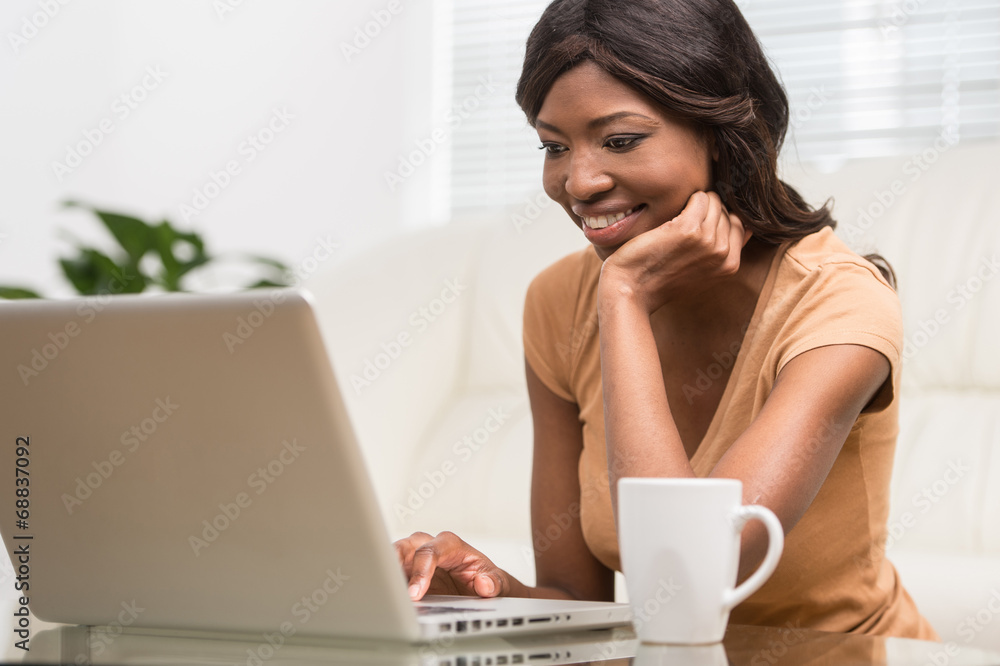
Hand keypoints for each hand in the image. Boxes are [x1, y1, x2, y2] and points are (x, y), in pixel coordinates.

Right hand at [394, 531, 510, 600]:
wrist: (480, 589)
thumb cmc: (486, 579)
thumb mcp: (497, 582)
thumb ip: (494, 582)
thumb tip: (484, 584)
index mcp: (451, 545)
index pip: (430, 551)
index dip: (421, 570)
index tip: (416, 592)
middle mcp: (430, 547)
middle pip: (406, 546)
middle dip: (394, 563)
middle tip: (389, 586)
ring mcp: (416, 559)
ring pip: (394, 557)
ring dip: (386, 573)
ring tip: (380, 591)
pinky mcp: (408, 573)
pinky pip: (392, 575)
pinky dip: (387, 585)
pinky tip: (383, 596)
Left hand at [599, 191, 750, 313]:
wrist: (632, 289)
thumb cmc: (661, 280)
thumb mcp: (702, 272)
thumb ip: (725, 251)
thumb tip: (748, 227)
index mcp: (730, 265)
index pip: (739, 224)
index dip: (718, 219)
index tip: (698, 223)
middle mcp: (723, 253)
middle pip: (726, 211)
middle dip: (706, 210)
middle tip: (684, 220)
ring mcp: (707, 240)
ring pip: (714, 201)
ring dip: (696, 202)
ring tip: (678, 216)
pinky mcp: (687, 229)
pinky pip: (699, 197)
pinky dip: (686, 199)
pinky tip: (672, 213)